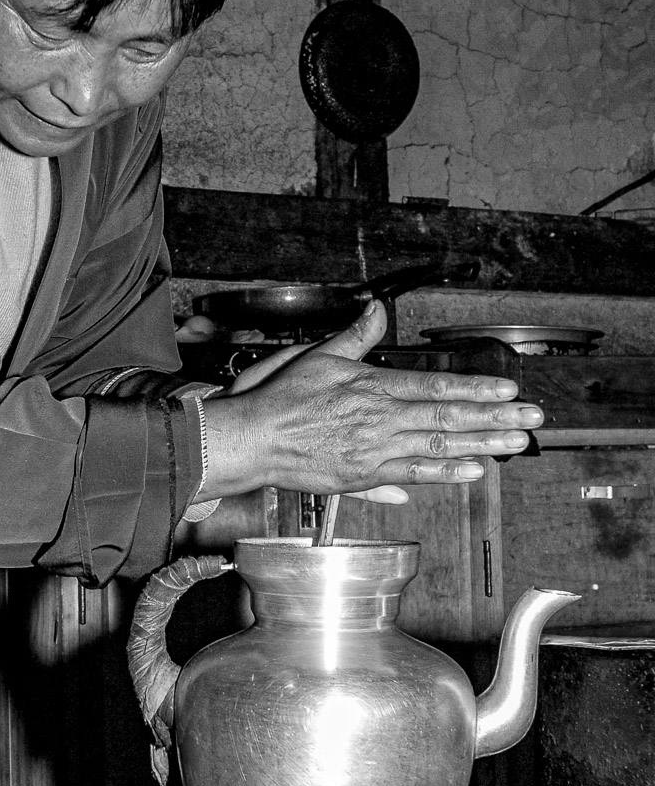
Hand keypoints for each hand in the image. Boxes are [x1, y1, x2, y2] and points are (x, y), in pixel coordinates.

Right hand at [201, 300, 543, 499]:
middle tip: (532, 419)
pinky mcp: (364, 474)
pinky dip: (444, 472)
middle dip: (495, 418)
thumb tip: (377, 310)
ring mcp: (375, 450)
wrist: (253, 439)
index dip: (476, 388)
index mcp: (374, 387)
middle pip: (448, 416)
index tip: (508, 390)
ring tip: (515, 445)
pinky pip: (413, 473)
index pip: (436, 385)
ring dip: (481, 445)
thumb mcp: (319, 355)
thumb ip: (355, 335)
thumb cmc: (281, 398)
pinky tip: (472, 471)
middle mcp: (381, 419)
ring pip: (439, 445)